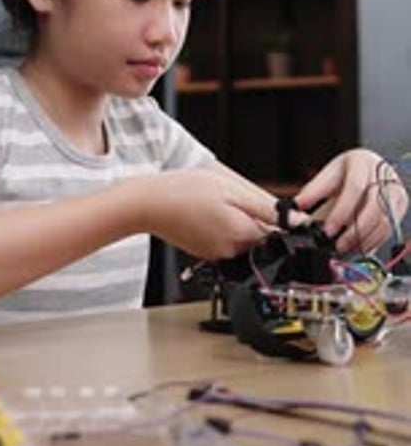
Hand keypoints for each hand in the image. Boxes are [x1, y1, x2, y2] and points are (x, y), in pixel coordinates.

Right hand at [146, 167, 306, 259]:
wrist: (147, 204)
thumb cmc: (184, 191)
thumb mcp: (232, 190)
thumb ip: (268, 208)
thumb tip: (299, 223)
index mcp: (243, 235)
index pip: (278, 234)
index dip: (278, 217)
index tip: (265, 204)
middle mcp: (232, 252)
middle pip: (260, 236)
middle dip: (255, 217)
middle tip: (233, 197)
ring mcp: (216, 255)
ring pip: (241, 238)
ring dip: (237, 221)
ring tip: (216, 202)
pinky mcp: (204, 252)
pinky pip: (224, 240)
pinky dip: (221, 226)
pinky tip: (206, 211)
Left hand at [294, 148, 408, 252]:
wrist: (366, 168)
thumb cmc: (346, 172)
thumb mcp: (327, 177)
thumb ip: (312, 193)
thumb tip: (294, 210)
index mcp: (361, 161)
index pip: (354, 188)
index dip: (342, 212)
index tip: (328, 230)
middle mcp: (383, 174)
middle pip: (373, 206)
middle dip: (354, 231)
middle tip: (338, 246)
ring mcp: (395, 188)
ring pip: (384, 220)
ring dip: (364, 239)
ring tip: (345, 248)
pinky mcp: (401, 203)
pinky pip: (390, 227)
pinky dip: (374, 240)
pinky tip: (359, 247)